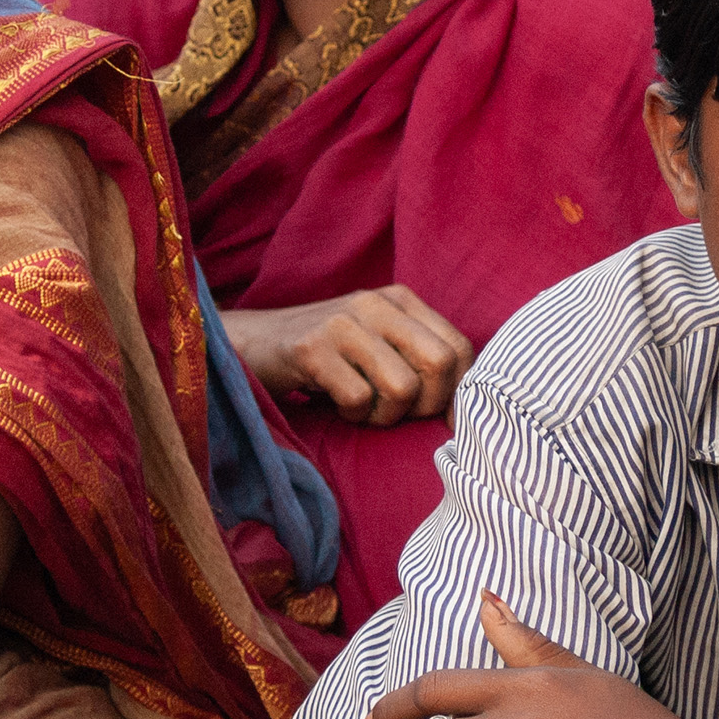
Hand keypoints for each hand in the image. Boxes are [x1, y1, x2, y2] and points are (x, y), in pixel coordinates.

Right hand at [221, 285, 472, 425]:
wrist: (253, 343)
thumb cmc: (329, 355)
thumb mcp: (380, 343)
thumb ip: (421, 358)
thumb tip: (464, 407)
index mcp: (402, 300)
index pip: (460, 347)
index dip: (459, 390)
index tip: (443, 418)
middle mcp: (377, 303)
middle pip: (439, 364)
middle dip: (426, 405)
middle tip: (397, 413)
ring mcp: (343, 323)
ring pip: (402, 387)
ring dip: (385, 415)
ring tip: (364, 408)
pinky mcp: (311, 348)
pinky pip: (358, 399)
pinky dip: (352, 415)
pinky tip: (337, 405)